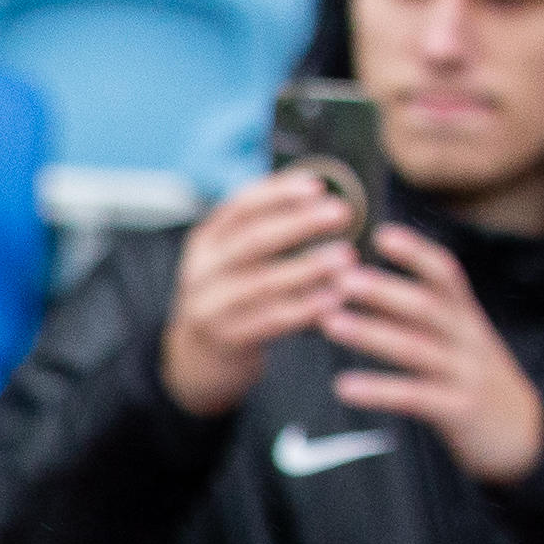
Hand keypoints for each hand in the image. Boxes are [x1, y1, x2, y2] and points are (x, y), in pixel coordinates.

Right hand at [159, 171, 358, 418]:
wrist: (196, 359)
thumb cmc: (232, 299)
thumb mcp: (232, 262)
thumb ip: (264, 235)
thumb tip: (322, 201)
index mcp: (205, 243)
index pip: (240, 208)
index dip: (277, 193)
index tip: (316, 185)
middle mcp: (202, 272)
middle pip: (252, 241)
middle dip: (299, 224)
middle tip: (342, 213)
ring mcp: (210, 307)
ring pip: (263, 282)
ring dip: (308, 267)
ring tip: (347, 257)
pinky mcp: (226, 340)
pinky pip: (270, 321)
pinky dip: (305, 308)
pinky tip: (334, 299)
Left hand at [326, 223, 543, 485]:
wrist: (524, 435)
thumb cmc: (472, 380)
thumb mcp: (457, 341)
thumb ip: (421, 315)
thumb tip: (365, 279)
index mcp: (466, 317)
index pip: (446, 274)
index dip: (417, 253)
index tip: (381, 233)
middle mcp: (469, 339)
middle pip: (428, 307)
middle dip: (384, 289)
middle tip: (340, 276)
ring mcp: (466, 374)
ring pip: (417, 349)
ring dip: (372, 334)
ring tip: (330, 322)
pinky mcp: (460, 411)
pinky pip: (416, 397)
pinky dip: (380, 390)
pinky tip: (344, 386)